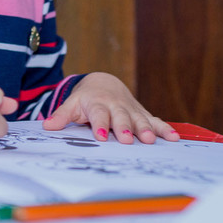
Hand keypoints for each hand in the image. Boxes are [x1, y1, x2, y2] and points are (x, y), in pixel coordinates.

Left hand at [41, 72, 179, 143]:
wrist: (103, 83)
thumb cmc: (86, 99)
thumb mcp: (72, 104)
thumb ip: (61, 116)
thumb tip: (47, 127)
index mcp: (97, 104)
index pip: (98, 115)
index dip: (100, 125)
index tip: (102, 136)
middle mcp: (116, 107)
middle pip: (121, 117)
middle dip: (124, 128)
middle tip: (127, 140)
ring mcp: (131, 110)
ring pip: (139, 119)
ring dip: (146, 129)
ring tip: (151, 139)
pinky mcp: (142, 113)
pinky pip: (155, 121)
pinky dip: (165, 128)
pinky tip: (175, 138)